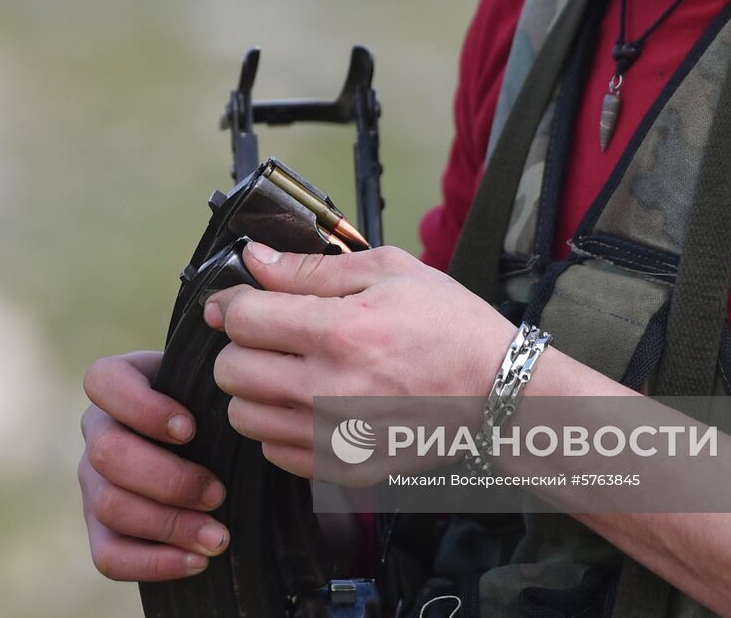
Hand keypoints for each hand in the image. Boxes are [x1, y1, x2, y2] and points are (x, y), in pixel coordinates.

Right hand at [79, 351, 230, 580]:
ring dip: (167, 524)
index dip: (141, 407)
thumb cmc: (223, 410)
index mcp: (121, 385)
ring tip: (218, 536)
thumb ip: (226, 356)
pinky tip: (195, 559)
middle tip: (216, 492)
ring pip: (108, 505)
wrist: (222, 456)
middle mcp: (99, 430)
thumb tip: (241, 319)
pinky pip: (108, 554)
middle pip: (107, 453)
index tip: (191, 428)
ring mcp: (94, 482)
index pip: (102, 381)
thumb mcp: (221, 379)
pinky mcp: (103, 529)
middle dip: (166, 478)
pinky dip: (152, 562)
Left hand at [204, 242, 514, 480]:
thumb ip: (313, 267)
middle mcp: (329, 390)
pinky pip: (275, 452)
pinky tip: (309, 405)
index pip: (242, 319)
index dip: (232, 304)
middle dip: (239, 347)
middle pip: (231, 372)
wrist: (499, 392)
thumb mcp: (390, 271)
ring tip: (287, 371)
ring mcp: (335, 436)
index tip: (238, 301)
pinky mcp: (345, 468)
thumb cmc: (450, 324)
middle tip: (268, 336)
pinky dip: (280, 427)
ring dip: (254, 390)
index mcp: (340, 331)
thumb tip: (257, 262)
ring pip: (244, 417)